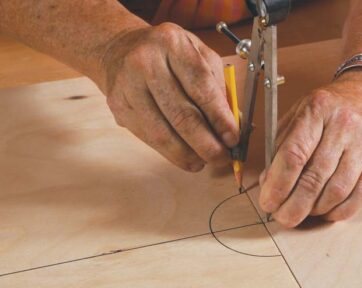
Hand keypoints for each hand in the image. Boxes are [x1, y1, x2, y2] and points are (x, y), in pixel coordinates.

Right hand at [98, 23, 237, 171]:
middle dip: (207, 144)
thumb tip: (236, 124)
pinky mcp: (119, 106)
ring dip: (188, 154)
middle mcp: (146, 62)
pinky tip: (187, 157)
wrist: (119, 48)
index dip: (220, 118)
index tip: (233, 139)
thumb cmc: (168, 54)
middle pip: (182, 115)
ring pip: (163, 132)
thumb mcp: (199, 56)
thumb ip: (219, 87)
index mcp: (173, 44)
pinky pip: (149, 137)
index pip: (201, 87)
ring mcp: (128, 86)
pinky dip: (171, 153)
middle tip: (223, 158)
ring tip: (206, 161)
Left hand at [259, 71, 361, 227]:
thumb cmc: (332, 107)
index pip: (293, 155)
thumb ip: (282, 145)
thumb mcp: (300, 113)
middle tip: (284, 218)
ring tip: (307, 211)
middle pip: (315, 178)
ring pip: (338, 190)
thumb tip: (269, 182)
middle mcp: (344, 124)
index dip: (278, 185)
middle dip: (295, 206)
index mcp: (317, 109)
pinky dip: (342, 210)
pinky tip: (329, 212)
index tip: (268, 203)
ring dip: (318, 209)